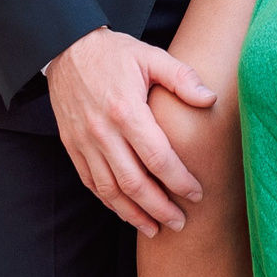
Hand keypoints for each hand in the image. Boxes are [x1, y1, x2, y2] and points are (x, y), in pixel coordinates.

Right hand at [45, 27, 216, 236]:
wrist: (66, 47)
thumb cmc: (114, 53)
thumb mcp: (150, 55)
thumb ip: (182, 77)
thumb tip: (210, 99)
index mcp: (126, 111)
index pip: (158, 158)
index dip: (179, 181)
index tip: (197, 193)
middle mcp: (102, 132)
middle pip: (134, 183)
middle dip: (160, 208)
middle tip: (180, 223)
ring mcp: (84, 142)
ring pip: (110, 190)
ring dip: (133, 214)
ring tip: (155, 228)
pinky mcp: (72, 147)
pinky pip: (91, 183)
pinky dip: (109, 202)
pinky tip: (126, 211)